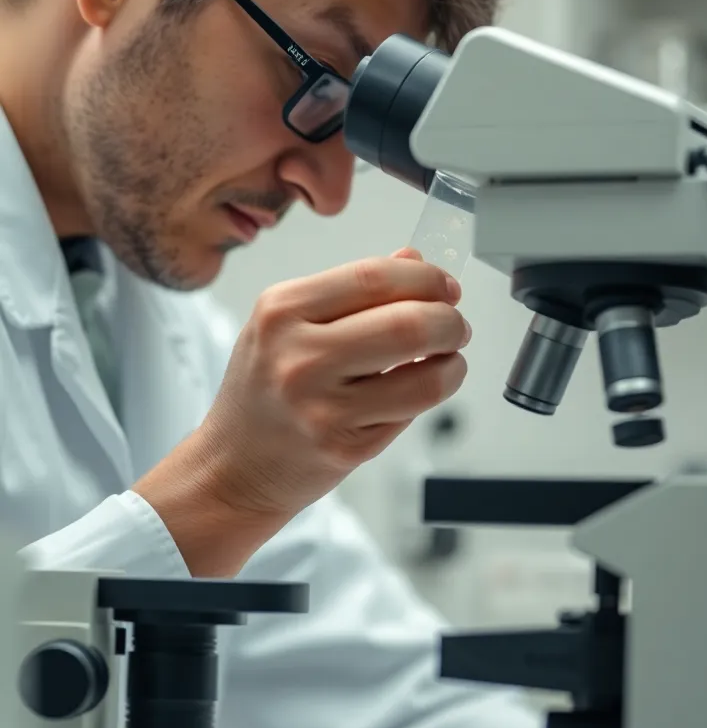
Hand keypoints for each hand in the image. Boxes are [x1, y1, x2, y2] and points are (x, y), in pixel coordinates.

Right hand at [135, 249, 469, 573]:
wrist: (231, 468)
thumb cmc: (263, 392)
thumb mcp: (286, 326)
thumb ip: (350, 292)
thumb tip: (412, 259)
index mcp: (281, 310)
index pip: (374, 277)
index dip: (425, 278)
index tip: (444, 286)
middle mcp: (298, 356)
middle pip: (408, 323)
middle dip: (450, 321)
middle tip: (455, 326)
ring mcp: (321, 406)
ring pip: (425, 376)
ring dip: (452, 364)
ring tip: (447, 359)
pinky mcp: (343, 446)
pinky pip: (411, 412)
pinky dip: (431, 395)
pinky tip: (418, 388)